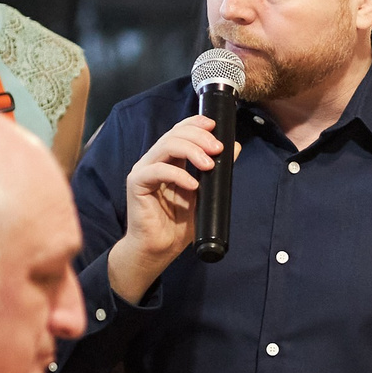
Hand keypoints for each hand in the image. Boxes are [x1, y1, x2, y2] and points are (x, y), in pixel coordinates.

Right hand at [107, 113, 229, 301]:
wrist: (160, 249)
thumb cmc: (179, 223)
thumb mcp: (206, 193)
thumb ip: (217, 170)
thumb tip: (235, 147)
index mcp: (169, 159)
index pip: (180, 131)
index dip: (196, 123)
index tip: (215, 126)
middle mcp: (155, 160)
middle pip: (175, 134)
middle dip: (199, 137)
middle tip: (218, 148)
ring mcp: (144, 170)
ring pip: (166, 146)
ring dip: (191, 151)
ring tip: (209, 165)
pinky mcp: (136, 183)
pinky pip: (156, 171)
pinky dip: (177, 174)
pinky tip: (193, 185)